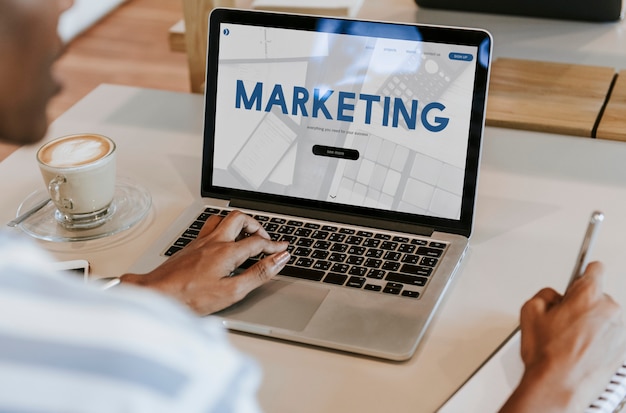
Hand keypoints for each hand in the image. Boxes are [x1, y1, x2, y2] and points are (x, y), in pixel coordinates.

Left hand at [122, 210, 289, 314]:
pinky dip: (221, 229)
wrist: (157, 293)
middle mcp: (214, 242)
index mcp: (227, 252)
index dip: (274, 246)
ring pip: (222, 219)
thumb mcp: (232, 291)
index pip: (258, 242)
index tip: (283, 249)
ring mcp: (200, 242)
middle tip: (265, 238)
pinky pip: (209, 228)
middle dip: (257, 226)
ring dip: (237, 223)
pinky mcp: (190, 247)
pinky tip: (221, 242)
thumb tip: (278, 261)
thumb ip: (258, 274)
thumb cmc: (190, 296)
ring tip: (245, 234)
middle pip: (240, 219)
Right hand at [501, 262, 625, 411]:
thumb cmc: (548, 354)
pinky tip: (580, 352)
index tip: (579, 280)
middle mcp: (610, 310)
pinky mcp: (622, 351)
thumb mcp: (530, 311)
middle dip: (583, 305)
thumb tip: (554, 297)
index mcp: (588, 295)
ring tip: (571, 341)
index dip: (583, 274)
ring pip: (605, 319)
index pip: (595, 269)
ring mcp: (619, 332)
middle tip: (564, 321)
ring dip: (592, 325)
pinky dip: (598, 342)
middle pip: (599, 297)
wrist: (558, 386)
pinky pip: (609, 338)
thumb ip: (545, 294)